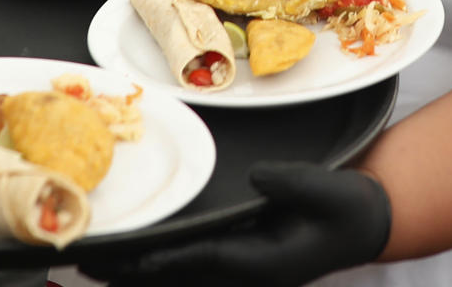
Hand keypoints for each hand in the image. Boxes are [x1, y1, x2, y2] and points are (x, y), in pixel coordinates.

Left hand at [82, 162, 390, 286]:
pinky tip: (136, 263)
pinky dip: (161, 269)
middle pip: (179, 279)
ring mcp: (242, 275)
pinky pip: (192, 272)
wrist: (365, 222)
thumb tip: (256, 175)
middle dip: (134, 273)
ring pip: (181, 282)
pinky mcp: (240, 264)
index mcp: (265, 264)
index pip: (203, 261)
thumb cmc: (347, 207)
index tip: (127, 256)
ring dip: (140, 275)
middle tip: (86, 262)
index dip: (163, 259)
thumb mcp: (327, 190)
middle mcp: (247, 276)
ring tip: (96, 266)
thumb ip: (292, 182)